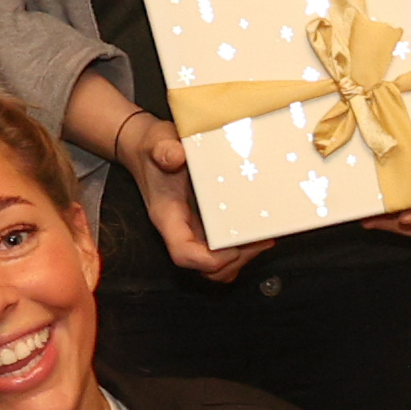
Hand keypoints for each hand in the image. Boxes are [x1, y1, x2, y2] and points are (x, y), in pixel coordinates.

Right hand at [122, 110, 273, 283]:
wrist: (146, 147)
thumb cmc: (153, 147)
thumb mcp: (157, 142)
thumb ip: (163, 149)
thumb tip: (175, 155)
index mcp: (168, 217)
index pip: (184, 254)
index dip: (210, 260)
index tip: (235, 247)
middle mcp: (180, 229)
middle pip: (205, 267)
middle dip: (235, 260)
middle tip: (261, 240)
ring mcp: (193, 230)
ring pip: (216, 265)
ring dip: (242, 258)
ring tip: (263, 238)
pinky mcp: (204, 225)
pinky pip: (222, 251)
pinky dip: (241, 249)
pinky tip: (257, 230)